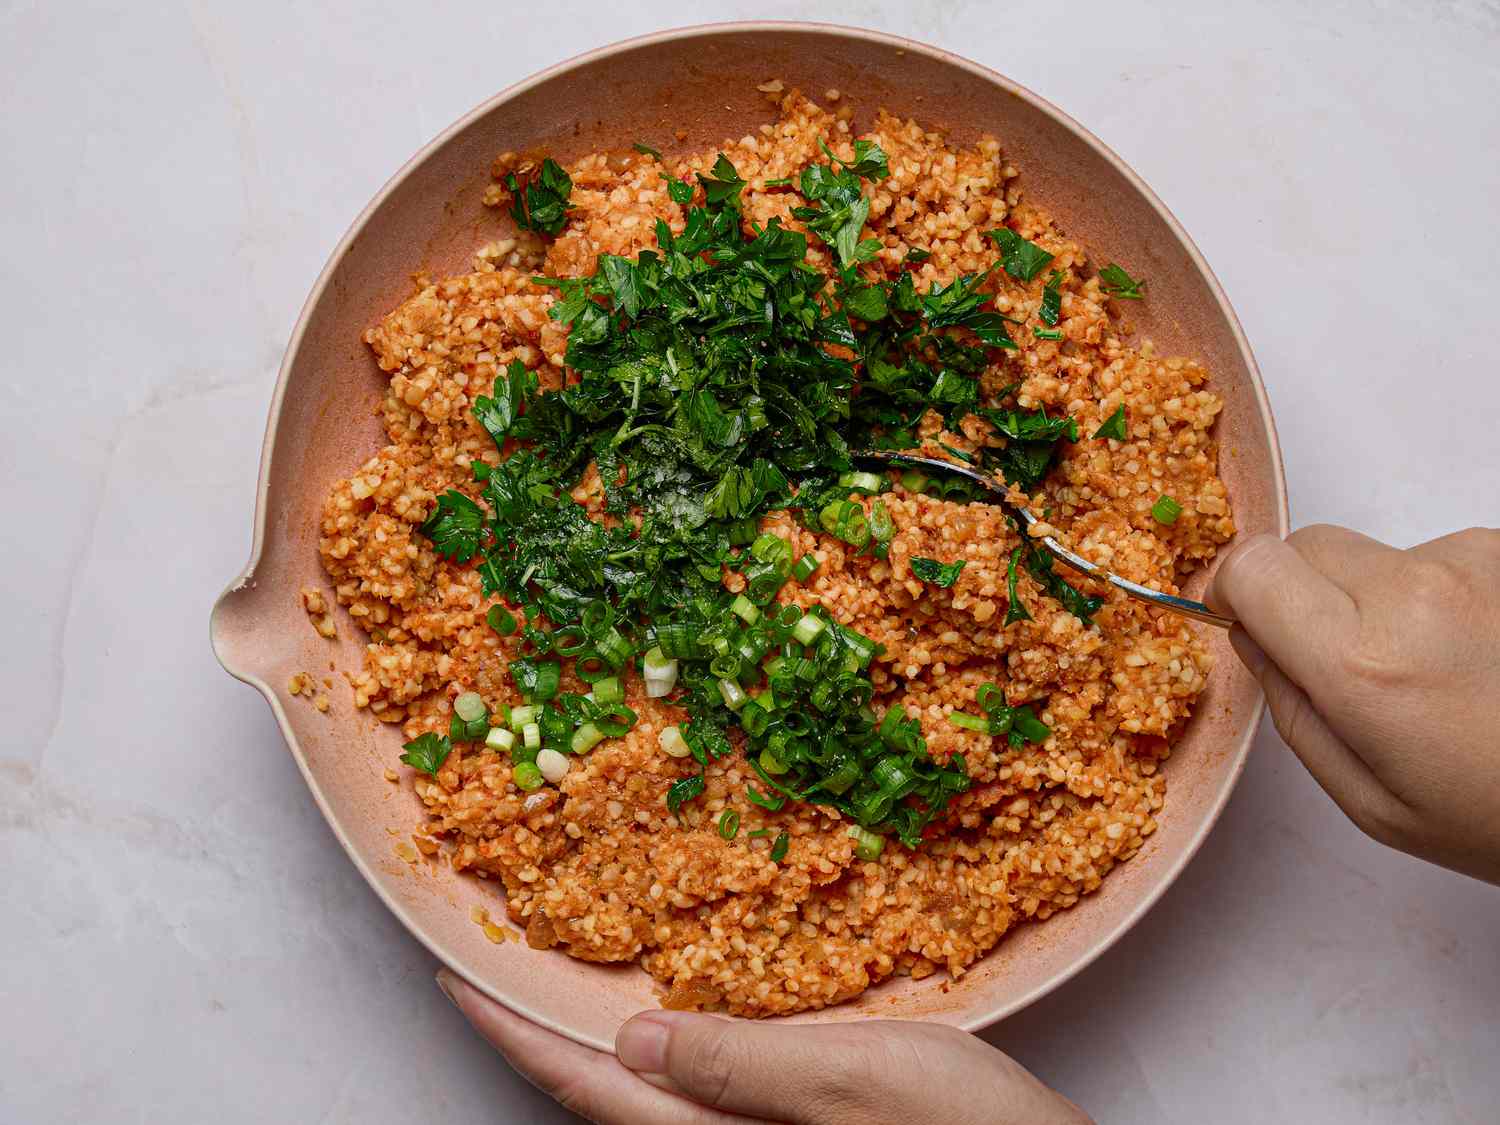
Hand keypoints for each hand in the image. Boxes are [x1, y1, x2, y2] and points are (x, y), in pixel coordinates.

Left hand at [436, 970, 1091, 1124]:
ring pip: (642, 1100)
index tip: (454, 979)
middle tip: (496, 970)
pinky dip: (658, 1051)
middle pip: (600, 1101)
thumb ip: (742, 1062)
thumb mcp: (859, 1079)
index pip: (587, 1089)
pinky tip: (670, 1017)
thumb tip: (629, 1040)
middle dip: (540, 1036)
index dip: (512, 1033)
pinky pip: (691, 1096)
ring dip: (592, 1043)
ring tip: (561, 982)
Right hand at [1207, 526, 1499, 883]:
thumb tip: (1249, 635)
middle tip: (1338, 661)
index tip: (1240, 619)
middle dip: (1298, 593)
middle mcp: (1416, 593)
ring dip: (1376, 598)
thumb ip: (1291, 708)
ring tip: (1433, 672)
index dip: (1231, 589)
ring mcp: (1475, 563)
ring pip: (1373, 554)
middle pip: (1304, 547)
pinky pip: (1438, 560)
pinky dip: (1436, 599)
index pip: (1252, 565)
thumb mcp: (1371, 799)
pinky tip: (1477, 657)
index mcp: (1364, 661)